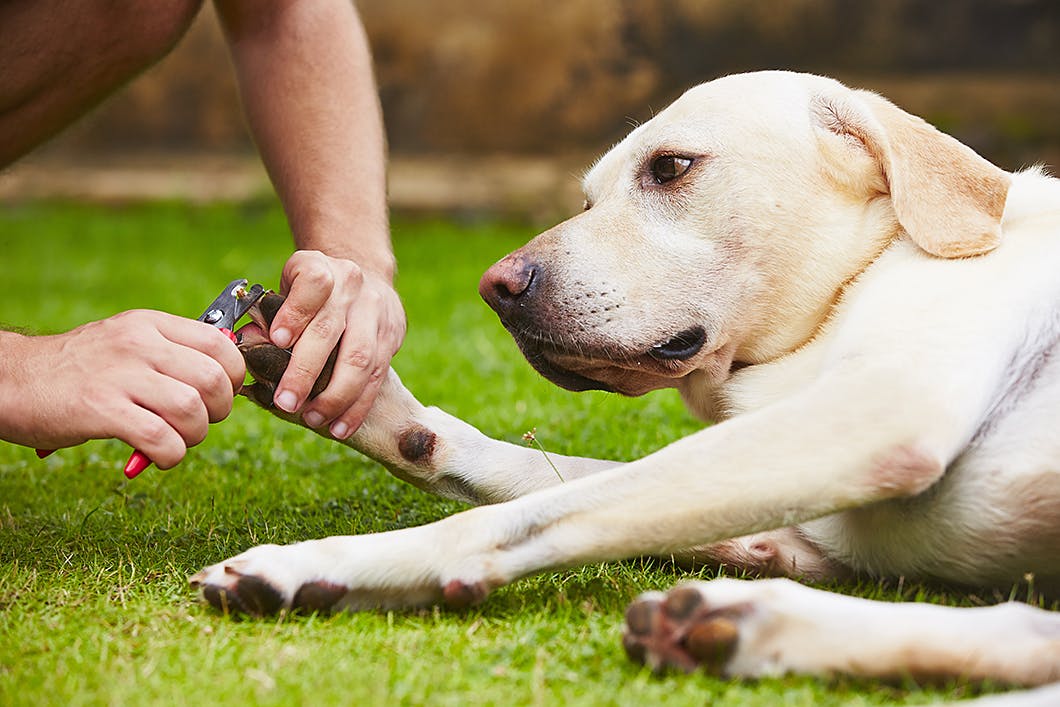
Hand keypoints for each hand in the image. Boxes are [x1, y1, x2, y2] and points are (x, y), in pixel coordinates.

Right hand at [0, 311, 244, 467]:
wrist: (11, 380)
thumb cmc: (79, 369)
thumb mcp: (127, 342)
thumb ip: (172, 353)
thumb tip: (226, 377)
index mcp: (150, 324)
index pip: (220, 343)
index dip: (233, 376)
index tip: (221, 394)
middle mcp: (138, 343)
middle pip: (214, 379)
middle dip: (219, 410)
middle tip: (198, 422)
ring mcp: (119, 375)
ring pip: (192, 409)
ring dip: (194, 435)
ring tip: (175, 440)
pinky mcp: (101, 409)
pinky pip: (162, 438)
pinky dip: (171, 455)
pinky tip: (158, 456)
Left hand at [267, 250, 405, 437]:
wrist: (364, 275)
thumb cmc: (313, 292)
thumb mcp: (289, 287)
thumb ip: (270, 315)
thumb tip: (249, 344)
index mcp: (320, 268)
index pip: (313, 285)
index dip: (295, 313)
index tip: (277, 340)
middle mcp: (352, 287)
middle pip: (331, 330)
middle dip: (306, 371)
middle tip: (286, 402)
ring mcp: (376, 312)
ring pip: (360, 359)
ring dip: (335, 396)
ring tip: (314, 418)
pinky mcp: (392, 336)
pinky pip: (376, 378)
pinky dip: (357, 407)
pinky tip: (339, 426)